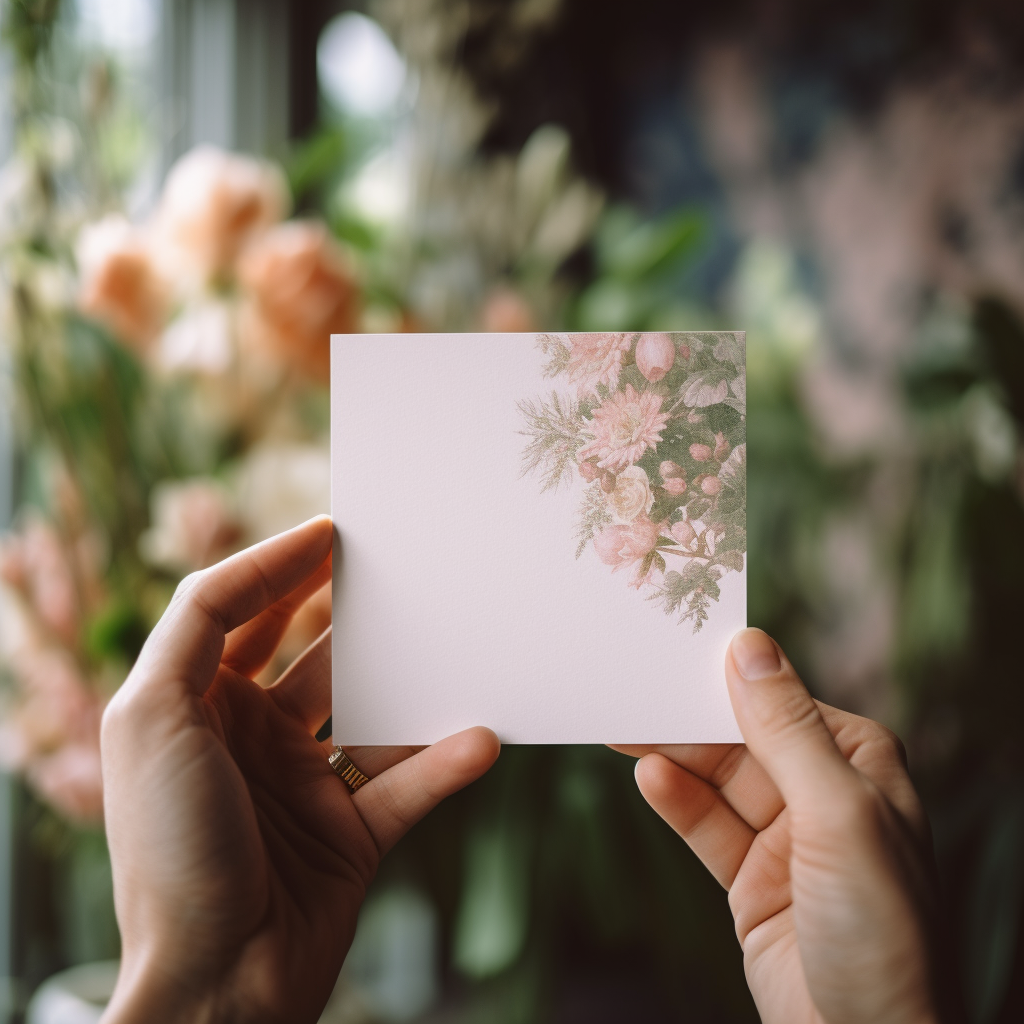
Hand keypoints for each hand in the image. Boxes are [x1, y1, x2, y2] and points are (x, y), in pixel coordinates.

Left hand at [100, 517, 499, 1023]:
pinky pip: (408, 784)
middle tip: (404, 569)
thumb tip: (267, 566)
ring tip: (459, 642)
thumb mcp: (151, 715)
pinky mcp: (352, 833)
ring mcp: (304, 785)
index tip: (336, 529)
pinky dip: (444, 763)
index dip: (282, 565)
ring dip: (417, 686)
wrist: (213, 985)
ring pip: (374, 714)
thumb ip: (198, 628)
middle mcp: (251, 738)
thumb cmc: (168, 846)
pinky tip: (479, 738)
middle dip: (357, 612)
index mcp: (197, 706)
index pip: (241, 613)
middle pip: (316, 653)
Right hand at [613, 628, 948, 1023]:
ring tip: (622, 728)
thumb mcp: (838, 814)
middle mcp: (821, 792)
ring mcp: (783, 836)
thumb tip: (751, 646)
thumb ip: (787, 730)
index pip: (780, 702)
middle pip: (738, 737)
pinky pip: (705, 825)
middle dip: (687, 718)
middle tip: (630, 689)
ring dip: (671, 755)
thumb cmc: (883, 932)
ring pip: (714, 779)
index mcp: (859, 763)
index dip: (726, 677)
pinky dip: (675, 801)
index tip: (673, 648)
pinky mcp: (750, 877)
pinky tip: (649, 777)